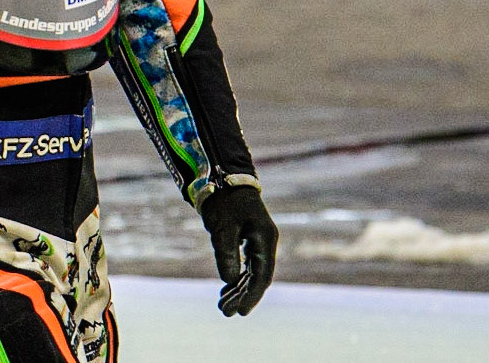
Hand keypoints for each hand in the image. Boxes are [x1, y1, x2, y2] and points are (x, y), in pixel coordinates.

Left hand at [200, 184, 277, 315]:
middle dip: (242, 296)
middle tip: (226, 312)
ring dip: (237, 289)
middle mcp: (265, 242)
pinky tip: (227, 288)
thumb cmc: (224, 200)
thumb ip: (226, 253)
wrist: (222, 176)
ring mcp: (257, 240)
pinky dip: (236, 277)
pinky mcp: (247, 238)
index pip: (261, 276)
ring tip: (223, 305)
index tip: (240, 312)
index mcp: (265, 239)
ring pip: (250, 272)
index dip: (251, 296)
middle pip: (257, 277)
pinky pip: (245, 264)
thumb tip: (228, 280)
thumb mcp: (222, 227)